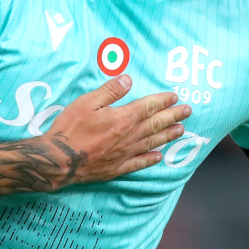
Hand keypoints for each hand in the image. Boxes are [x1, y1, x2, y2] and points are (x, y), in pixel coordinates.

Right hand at [43, 74, 190, 184]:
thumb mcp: (87, 102)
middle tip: (188, 111)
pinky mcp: (117, 168)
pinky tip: (159, 157)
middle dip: (173, 116)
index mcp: (123, 118)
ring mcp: (124, 154)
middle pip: (156, 124)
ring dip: (168, 135)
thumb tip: (128, 79)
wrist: (59, 160)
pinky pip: (139, 163)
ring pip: (152, 143)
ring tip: (181, 130)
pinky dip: (150, 159)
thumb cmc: (70, 128)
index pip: (148, 107)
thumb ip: (110, 91)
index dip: (163, 100)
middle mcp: (129, 136)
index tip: (175, 96)